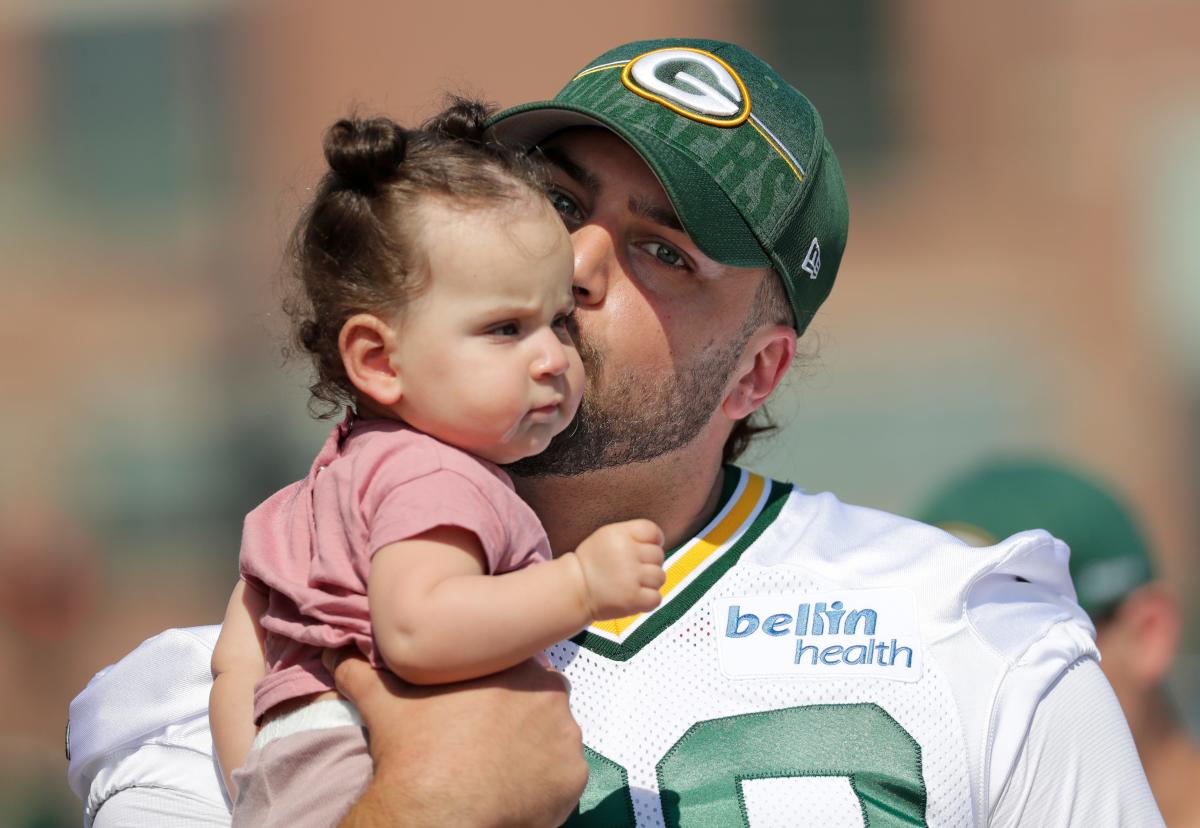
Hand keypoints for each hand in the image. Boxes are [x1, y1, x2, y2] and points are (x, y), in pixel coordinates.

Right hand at [326, 650, 585, 827]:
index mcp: (513, 665)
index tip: (476, 709)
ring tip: (498, 766)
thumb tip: (336, 654)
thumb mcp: (385, 702)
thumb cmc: (415, 752)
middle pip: (540, 699)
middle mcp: (552, 694)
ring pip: (554, 736)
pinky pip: (564, 776)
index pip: (515, 666)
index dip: (495, 688)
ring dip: (534, 747)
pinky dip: (545, 782)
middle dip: (519, 715)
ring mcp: (568, 738)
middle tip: (484, 740)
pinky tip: (514, 789)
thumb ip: (363, 671)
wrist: (436, 816)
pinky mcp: (574, 779)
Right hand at [571, 519, 665, 620]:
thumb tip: (660, 543)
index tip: (643, 551)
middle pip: (658, 555)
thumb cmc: (593, 562)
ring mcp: (630, 577)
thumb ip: (632, 535)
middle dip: (649, 564)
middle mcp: (627, 553)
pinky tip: (634, 596)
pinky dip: (648, 600)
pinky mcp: (632, 598)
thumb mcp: (607, 536)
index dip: (654, 541)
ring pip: (660, 577)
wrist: (574, 589)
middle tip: (631, 571)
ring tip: (631, 584)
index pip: (653, 531)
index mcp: (620, 534)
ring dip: (649, 583)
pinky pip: (656, 598)